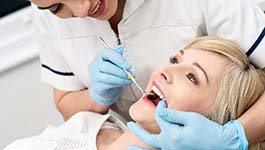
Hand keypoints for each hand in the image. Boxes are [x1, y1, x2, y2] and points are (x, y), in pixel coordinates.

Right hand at [89, 45, 132, 105]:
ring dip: (121, 79)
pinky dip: (119, 84)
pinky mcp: (97, 86)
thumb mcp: (114, 61)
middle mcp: (95, 64)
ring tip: (130, 80)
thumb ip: (117, 55)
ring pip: (108, 77)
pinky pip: (108, 85)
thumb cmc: (109, 71)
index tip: (129, 66)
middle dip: (121, 71)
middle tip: (131, 75)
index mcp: (100, 55)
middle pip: (107, 67)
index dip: (119, 59)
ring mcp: (94, 76)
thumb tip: (121, 47)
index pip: (108, 53)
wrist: (102, 87)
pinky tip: (125, 83)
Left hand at [128, 100, 247, 149]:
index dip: (161, 109)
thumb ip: (173, 115)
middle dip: (138, 131)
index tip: (162, 103)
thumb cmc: (208, 131)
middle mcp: (169, 145)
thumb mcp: (191, 119)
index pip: (161, 118)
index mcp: (172, 135)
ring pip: (153, 147)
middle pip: (149, 138)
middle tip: (130, 124)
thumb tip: (159, 110)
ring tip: (129, 148)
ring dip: (140, 148)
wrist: (222, 144)